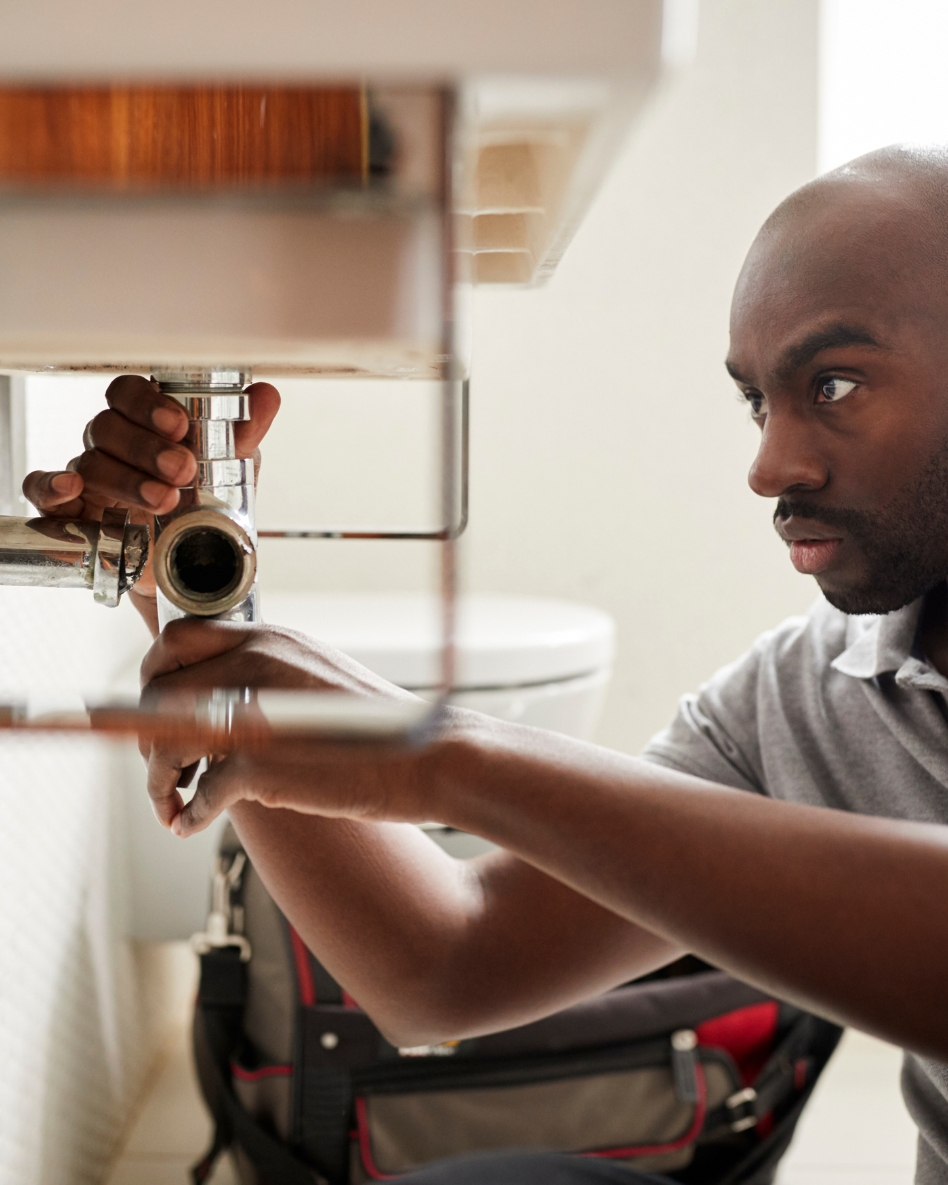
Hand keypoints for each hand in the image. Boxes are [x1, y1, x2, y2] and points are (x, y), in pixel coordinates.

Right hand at [22, 374, 279, 626]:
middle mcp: (111, 444)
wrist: (191, 564)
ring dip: (127, 479)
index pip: (129, 393)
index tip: (179, 425)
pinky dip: (52, 486)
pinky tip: (74, 489)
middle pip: (108, 426)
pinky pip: (43, 489)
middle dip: (146, 447)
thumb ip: (244, 433)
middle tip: (182, 469)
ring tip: (164, 500)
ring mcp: (88, 476)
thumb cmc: (203, 505)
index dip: (149, 404)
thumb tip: (266, 395)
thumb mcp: (231, 470)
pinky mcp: (71, 511)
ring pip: (89, 461)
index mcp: (145, 424)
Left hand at [140, 618, 436, 835]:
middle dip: (145, 732)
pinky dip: (188, 812)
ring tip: (171, 802)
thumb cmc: (380, 727)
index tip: (155, 709)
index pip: (176, 639)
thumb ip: (268, 675)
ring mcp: (255, 710)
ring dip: (157, 778)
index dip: (154, 676)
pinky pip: (200, 790)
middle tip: (164, 766)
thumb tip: (220, 697)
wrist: (429, 756)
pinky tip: (190, 824)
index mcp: (270, 637)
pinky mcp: (261, 762)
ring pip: (164, 739)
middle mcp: (256, 663)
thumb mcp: (317, 676)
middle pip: (158, 689)